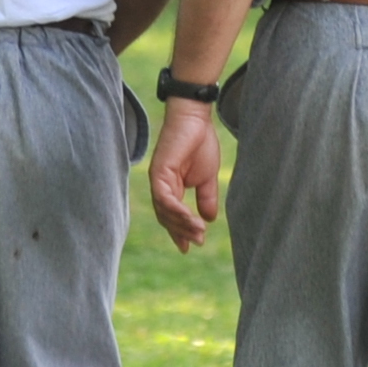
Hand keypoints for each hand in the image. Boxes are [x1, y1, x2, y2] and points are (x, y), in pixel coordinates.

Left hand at [146, 102, 223, 249]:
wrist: (197, 119)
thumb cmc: (201, 143)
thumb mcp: (207, 177)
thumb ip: (206, 198)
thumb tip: (209, 219)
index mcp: (170, 187)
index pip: (171, 216)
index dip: (180, 232)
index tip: (190, 248)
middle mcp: (161, 186)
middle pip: (166, 217)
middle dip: (182, 231)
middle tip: (197, 241)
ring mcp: (158, 179)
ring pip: (165, 211)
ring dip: (182, 223)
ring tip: (199, 232)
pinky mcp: (158, 172)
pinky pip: (165, 198)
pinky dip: (177, 210)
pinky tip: (190, 218)